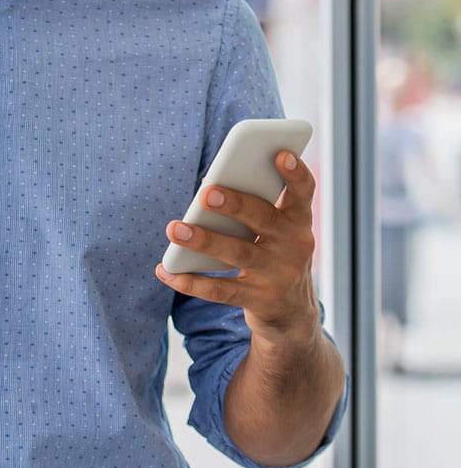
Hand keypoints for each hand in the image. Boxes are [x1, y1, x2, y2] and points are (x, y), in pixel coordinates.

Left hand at [155, 151, 320, 345]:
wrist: (292, 313)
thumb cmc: (273, 252)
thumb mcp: (274, 229)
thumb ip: (250, 205)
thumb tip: (206, 186)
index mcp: (298, 220)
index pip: (302, 193)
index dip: (295, 173)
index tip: (282, 153)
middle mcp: (294, 246)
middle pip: (264, 219)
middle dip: (235, 204)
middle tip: (206, 193)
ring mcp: (278, 275)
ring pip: (237, 253)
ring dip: (204, 240)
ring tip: (174, 228)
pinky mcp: (259, 300)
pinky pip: (220, 290)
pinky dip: (190, 281)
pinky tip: (165, 271)